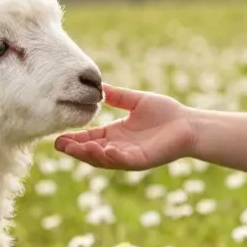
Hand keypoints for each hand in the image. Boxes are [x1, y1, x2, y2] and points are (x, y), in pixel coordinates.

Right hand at [54, 84, 196, 170]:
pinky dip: (113, 157)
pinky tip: (105, 150)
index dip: (74, 139)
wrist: (189, 124)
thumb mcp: (135, 101)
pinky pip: (125, 161)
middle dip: (76, 150)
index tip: (57, 138)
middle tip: (59, 146)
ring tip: (77, 148)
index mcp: (115, 134)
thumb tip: (99, 85)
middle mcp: (119, 148)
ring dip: (90, 155)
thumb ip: (118, 96)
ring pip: (104, 160)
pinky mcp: (143, 160)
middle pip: (91, 152)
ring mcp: (130, 156)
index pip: (89, 138)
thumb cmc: (166, 112)